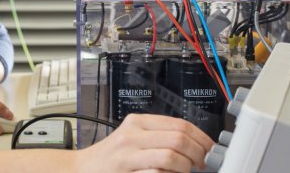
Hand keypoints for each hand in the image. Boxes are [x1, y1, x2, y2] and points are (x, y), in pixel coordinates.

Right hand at [74, 114, 213, 172]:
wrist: (80, 171)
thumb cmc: (110, 158)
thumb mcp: (133, 138)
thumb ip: (159, 137)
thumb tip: (194, 144)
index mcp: (138, 122)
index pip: (180, 124)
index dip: (201, 138)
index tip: (209, 149)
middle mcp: (133, 135)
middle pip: (179, 138)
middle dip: (198, 154)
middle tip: (201, 164)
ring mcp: (128, 154)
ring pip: (171, 156)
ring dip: (186, 167)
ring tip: (185, 172)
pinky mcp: (126, 172)